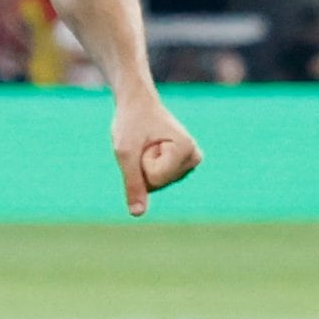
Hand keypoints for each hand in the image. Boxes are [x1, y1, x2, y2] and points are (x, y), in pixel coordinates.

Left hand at [113, 88, 199, 216]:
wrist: (137, 104)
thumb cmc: (131, 123)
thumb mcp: (125, 153)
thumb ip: (132, 183)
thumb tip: (137, 213)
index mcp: (186, 149)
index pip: (154, 178)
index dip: (140, 161)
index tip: (145, 139)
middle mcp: (194, 158)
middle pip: (157, 184)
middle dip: (141, 165)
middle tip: (143, 142)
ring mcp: (189, 163)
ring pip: (156, 185)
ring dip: (142, 166)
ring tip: (146, 145)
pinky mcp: (181, 166)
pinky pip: (156, 181)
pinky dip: (146, 168)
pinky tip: (151, 151)